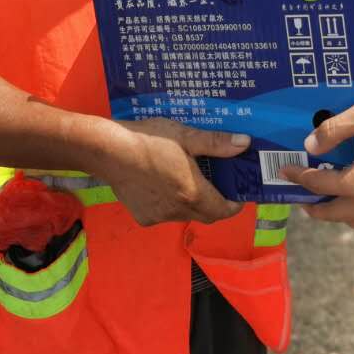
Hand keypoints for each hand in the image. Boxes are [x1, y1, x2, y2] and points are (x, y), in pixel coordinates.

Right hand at [96, 119, 247, 226]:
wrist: (109, 152)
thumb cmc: (149, 140)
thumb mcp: (185, 136)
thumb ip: (216, 143)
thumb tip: (244, 143)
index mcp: (192, 193)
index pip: (223, 211)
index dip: (234, 205)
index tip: (237, 194)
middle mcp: (177, 211)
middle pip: (206, 215)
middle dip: (216, 204)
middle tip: (217, 184)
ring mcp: (158, 216)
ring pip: (185, 215)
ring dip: (192, 203)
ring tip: (187, 179)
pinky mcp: (142, 217)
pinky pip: (165, 215)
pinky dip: (170, 204)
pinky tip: (162, 184)